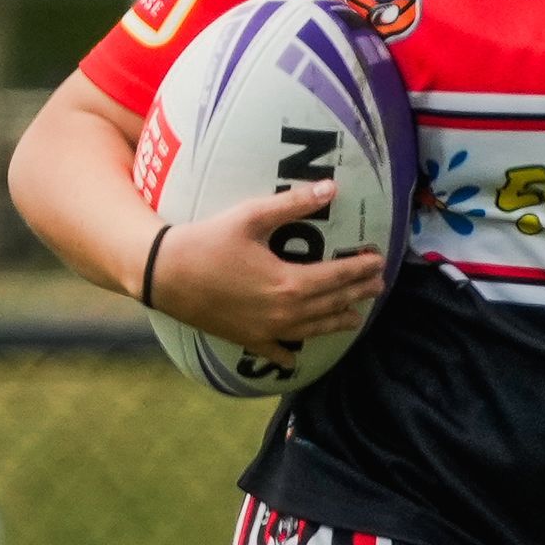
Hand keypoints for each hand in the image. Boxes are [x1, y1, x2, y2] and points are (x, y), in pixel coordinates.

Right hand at [150, 183, 387, 366]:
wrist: (165, 275)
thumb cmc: (207, 241)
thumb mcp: (251, 216)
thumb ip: (294, 203)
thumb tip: (332, 187)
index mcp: (289, 283)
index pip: (338, 276)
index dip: (361, 269)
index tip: (378, 261)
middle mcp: (284, 313)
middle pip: (331, 304)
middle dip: (357, 293)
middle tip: (377, 287)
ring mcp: (267, 332)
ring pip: (312, 330)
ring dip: (336, 322)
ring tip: (355, 317)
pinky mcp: (247, 340)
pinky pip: (276, 352)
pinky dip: (290, 354)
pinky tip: (296, 357)